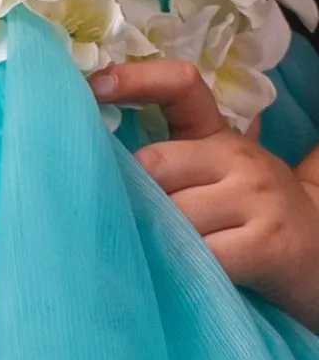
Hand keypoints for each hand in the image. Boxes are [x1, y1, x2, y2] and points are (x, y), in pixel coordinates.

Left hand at [91, 59, 318, 331]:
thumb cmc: (248, 224)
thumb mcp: (215, 181)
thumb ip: (169, 166)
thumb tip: (92, 167)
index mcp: (219, 136)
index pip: (180, 87)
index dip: (134, 80)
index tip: (91, 85)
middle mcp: (239, 157)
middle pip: (155, 165)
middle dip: (131, 198)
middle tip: (121, 225)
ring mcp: (256, 197)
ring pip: (173, 214)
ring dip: (155, 241)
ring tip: (154, 258)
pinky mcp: (267, 243)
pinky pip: (201, 256)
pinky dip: (183, 271)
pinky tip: (182, 280)